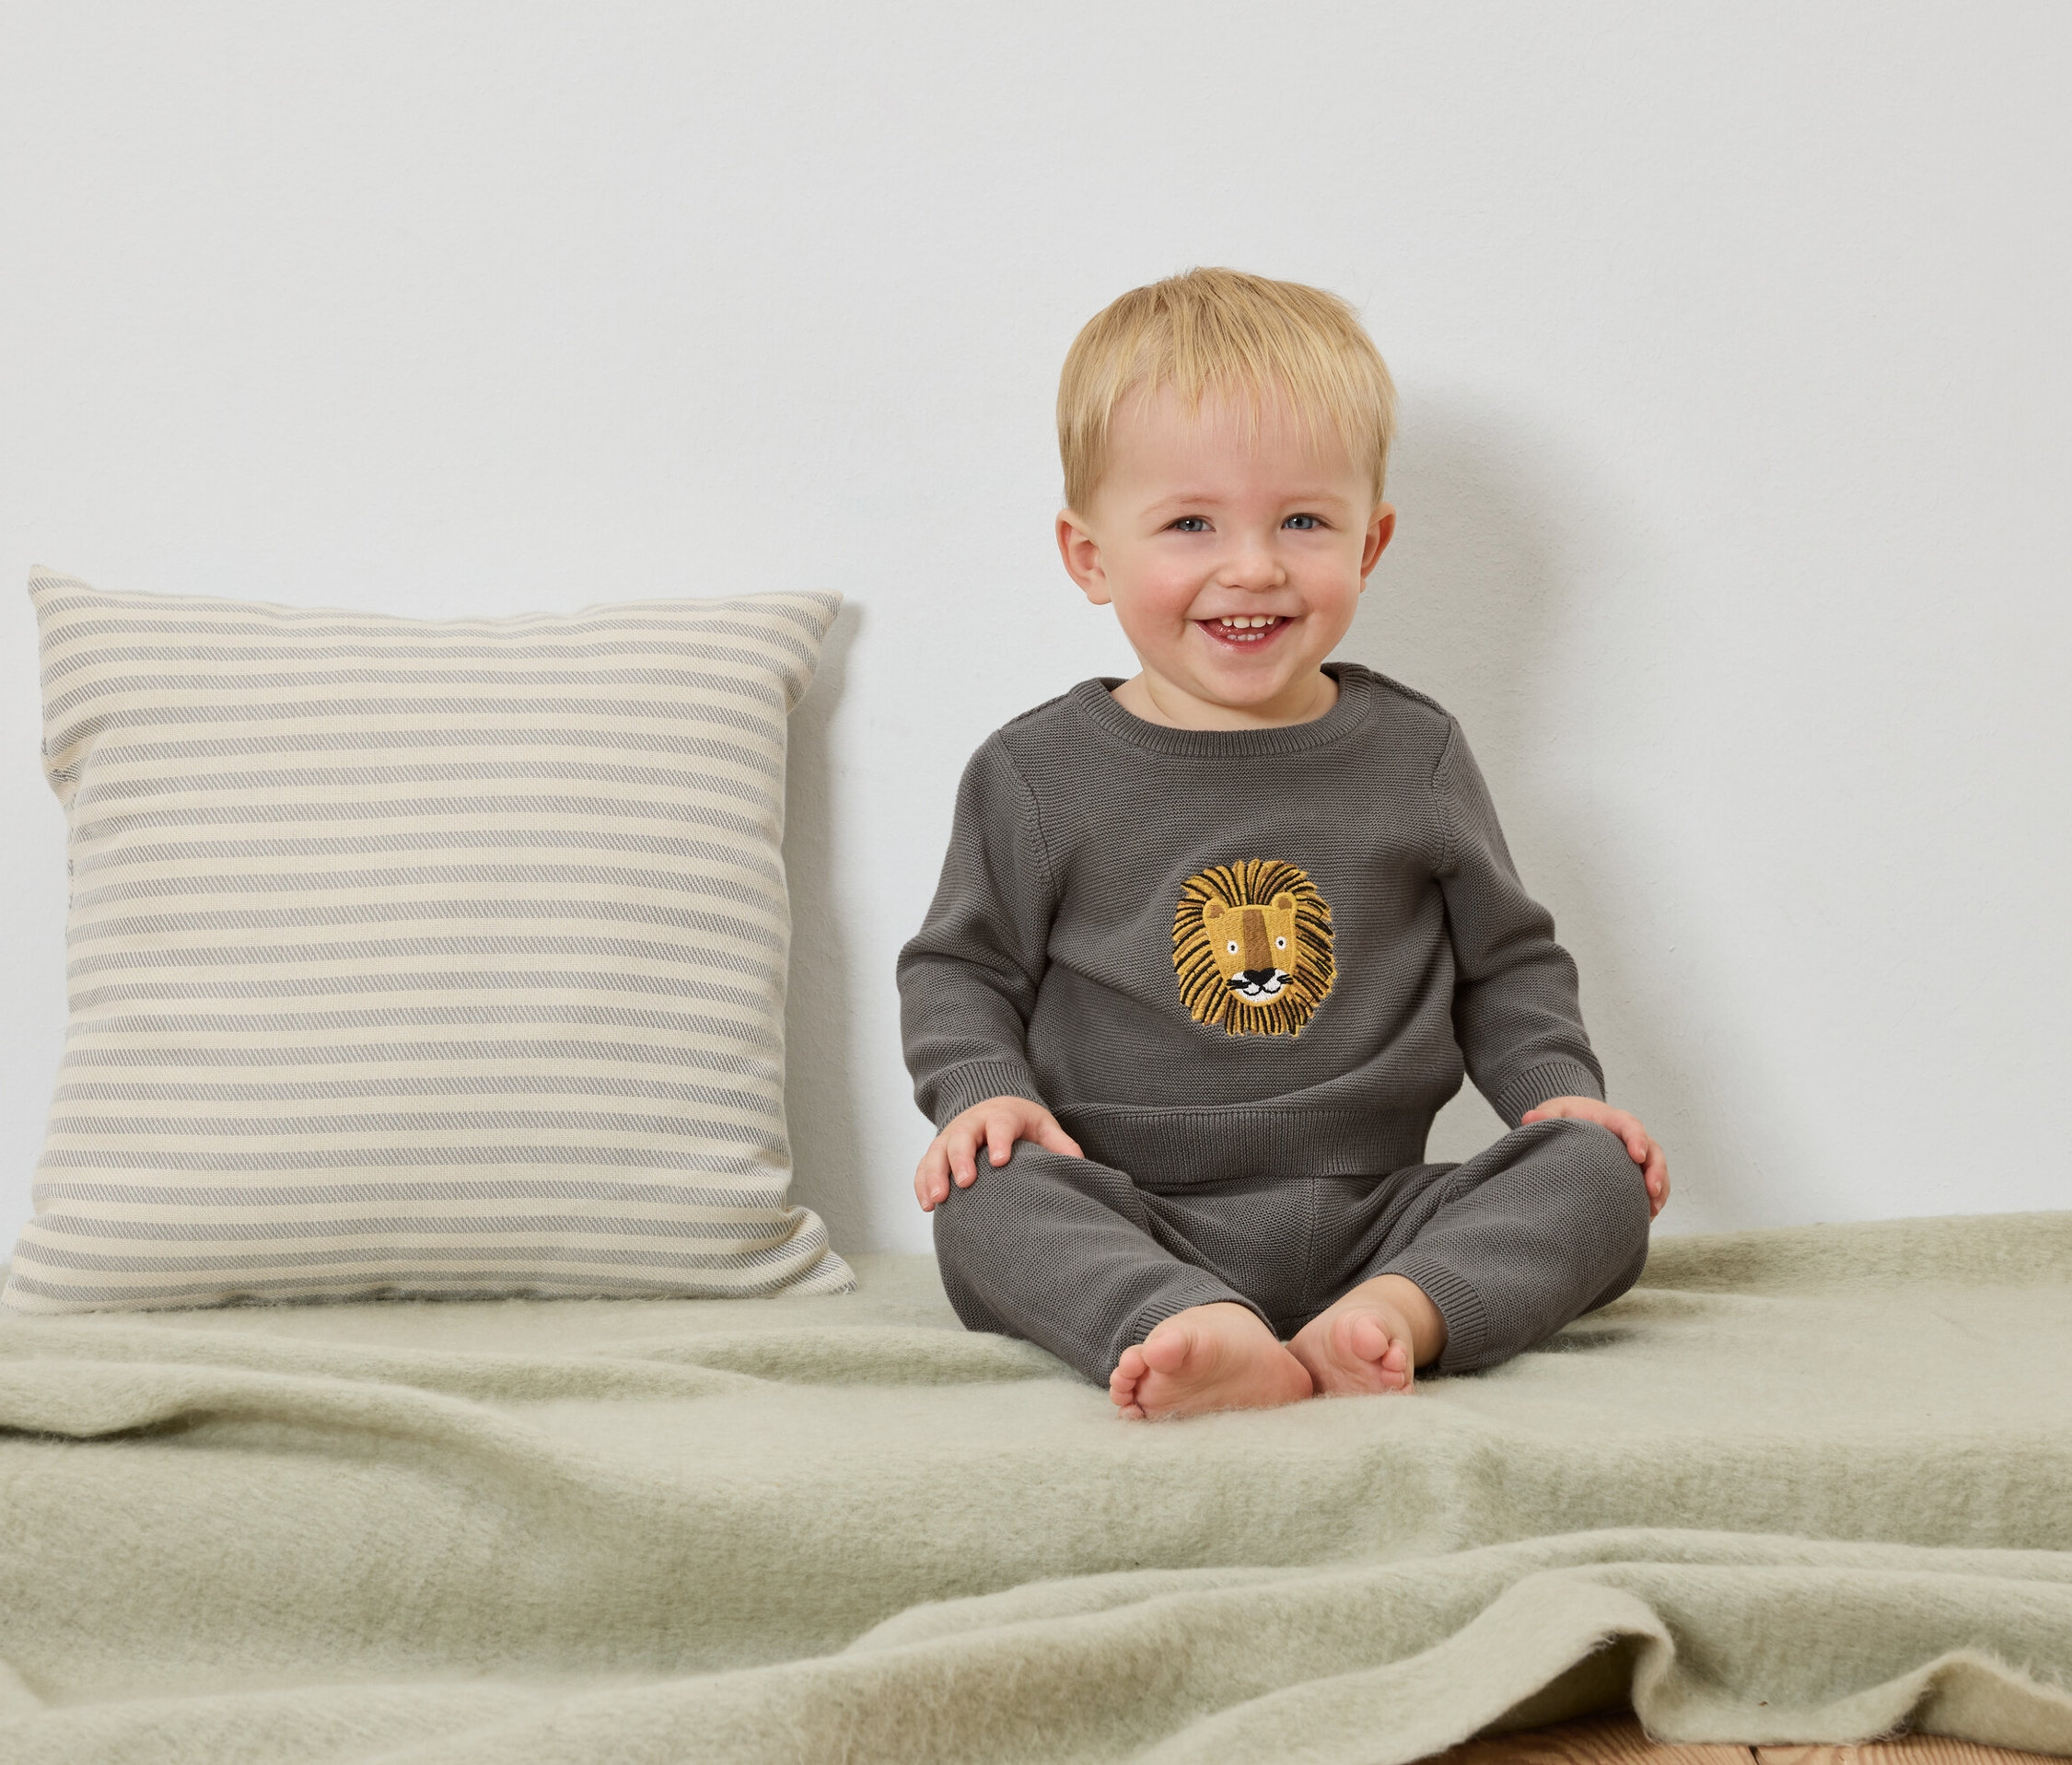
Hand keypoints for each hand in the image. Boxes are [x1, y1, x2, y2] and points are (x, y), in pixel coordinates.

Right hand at [914, 1096, 1083, 1212]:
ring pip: (937, 1152)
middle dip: (961, 1159)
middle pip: (962, 1137)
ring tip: (937, 1200)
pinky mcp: (938, 1151)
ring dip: (935, 1175)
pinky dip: (922, 1184)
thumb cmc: (1021, 1123)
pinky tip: (926, 1205)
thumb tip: (1080, 1165)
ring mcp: (951, 1136)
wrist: (992, 1106)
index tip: (1001, 1161)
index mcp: (1001, 1115)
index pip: (999, 1125)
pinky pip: (924, 1165)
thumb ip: (1061, 1144)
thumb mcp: (1043, 1126)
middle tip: (965, 1182)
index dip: (999, 1141)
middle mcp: (971, 1124)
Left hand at [1520, 1096, 1668, 1218]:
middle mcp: (1629, 1137)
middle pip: (1653, 1150)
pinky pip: (1651, 1183)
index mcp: (1611, 1120)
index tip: (1637, 1155)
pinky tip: (1647, 1217)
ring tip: (1653, 1211)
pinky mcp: (1634, 1170)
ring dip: (1659, 1189)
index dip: (1637, 1139)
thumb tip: (1528, 1118)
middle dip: (1656, 1170)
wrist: (1574, 1119)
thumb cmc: (1565, 1116)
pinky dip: (1653, 1199)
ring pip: (1656, 1169)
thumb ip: (1544, 1116)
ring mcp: (1635, 1154)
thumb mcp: (1554, 1112)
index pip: (1630, 1126)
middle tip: (1652, 1191)